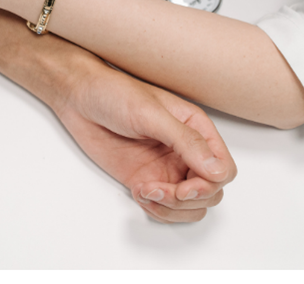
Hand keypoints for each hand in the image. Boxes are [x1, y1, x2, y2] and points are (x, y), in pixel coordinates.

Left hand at [56, 60, 237, 222]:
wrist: (80, 99)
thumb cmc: (115, 94)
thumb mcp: (152, 114)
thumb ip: (186, 142)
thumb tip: (217, 170)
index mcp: (197, 130)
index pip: (224, 170)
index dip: (209, 185)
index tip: (184, 187)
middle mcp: (186, 152)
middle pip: (210, 193)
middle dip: (187, 200)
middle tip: (158, 190)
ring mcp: (167, 168)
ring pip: (191, 207)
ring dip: (172, 209)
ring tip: (146, 191)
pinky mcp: (146, 181)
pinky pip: (165, 208)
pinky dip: (157, 210)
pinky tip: (139, 192)